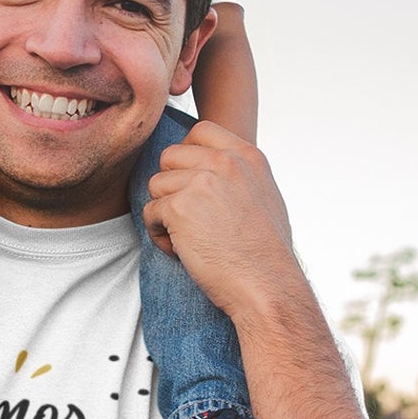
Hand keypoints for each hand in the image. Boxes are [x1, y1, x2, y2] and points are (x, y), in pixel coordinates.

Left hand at [142, 121, 295, 318]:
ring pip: (156, 185)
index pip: (201, 131)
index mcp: (247, 156)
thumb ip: (237, 175)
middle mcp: (225, 162)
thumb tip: (208, 167)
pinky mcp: (179, 207)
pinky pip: (150, 212)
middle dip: (171, 187)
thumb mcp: (263, 196)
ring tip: (188, 239)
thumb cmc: (266, 253)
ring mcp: (201, 182)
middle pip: (170, 157)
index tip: (191, 184)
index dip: (186, 155)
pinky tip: (182, 251)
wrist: (267, 286)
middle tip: (189, 218)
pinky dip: (159, 235)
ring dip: (164, 214)